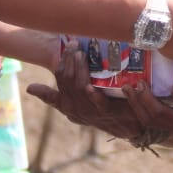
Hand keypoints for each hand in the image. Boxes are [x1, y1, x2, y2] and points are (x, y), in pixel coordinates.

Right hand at [26, 48, 141, 139]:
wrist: (128, 127)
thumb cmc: (105, 107)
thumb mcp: (82, 99)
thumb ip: (70, 84)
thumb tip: (43, 77)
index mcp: (67, 104)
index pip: (60, 79)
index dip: (62, 62)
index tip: (67, 45)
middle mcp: (75, 109)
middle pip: (67, 81)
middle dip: (69, 61)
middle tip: (75, 44)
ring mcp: (90, 112)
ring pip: (80, 89)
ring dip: (80, 71)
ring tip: (81, 55)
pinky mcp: (107, 113)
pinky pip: (98, 103)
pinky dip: (93, 95)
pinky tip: (90, 87)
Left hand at [124, 82, 172, 145]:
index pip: (158, 113)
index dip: (145, 100)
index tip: (139, 84)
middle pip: (150, 119)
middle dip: (136, 102)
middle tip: (127, 85)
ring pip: (153, 120)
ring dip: (140, 105)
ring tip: (132, 90)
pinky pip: (160, 118)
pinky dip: (149, 107)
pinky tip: (147, 96)